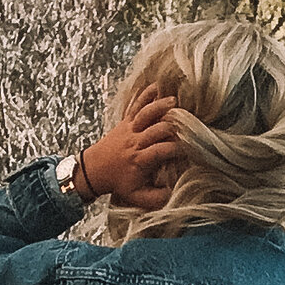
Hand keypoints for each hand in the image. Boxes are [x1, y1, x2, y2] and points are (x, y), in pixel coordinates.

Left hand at [75, 86, 187, 211]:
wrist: (94, 170)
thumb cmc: (118, 183)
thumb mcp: (136, 197)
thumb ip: (156, 198)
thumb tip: (173, 192)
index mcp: (139, 160)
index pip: (161, 151)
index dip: (177, 149)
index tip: (189, 150)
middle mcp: (135, 142)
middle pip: (156, 129)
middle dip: (172, 126)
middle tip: (187, 125)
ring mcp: (130, 128)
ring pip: (145, 113)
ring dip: (160, 106)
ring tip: (174, 102)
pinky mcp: (126, 120)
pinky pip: (136, 104)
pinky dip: (146, 94)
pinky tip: (158, 86)